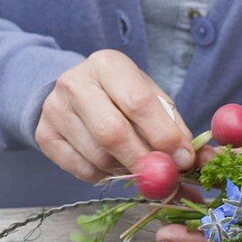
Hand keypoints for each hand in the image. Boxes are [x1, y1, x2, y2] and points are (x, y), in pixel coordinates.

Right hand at [35, 50, 196, 183]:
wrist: (71, 94)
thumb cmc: (119, 95)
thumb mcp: (149, 97)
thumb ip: (173, 126)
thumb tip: (197, 159)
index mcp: (107, 64)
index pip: (138, 102)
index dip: (163, 135)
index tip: (182, 159)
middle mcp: (75, 83)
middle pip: (112, 132)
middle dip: (143, 160)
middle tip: (163, 177)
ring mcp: (54, 110)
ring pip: (97, 156)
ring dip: (124, 170)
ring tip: (136, 165)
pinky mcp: (44, 135)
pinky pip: (81, 170)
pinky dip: (104, 176)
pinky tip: (112, 165)